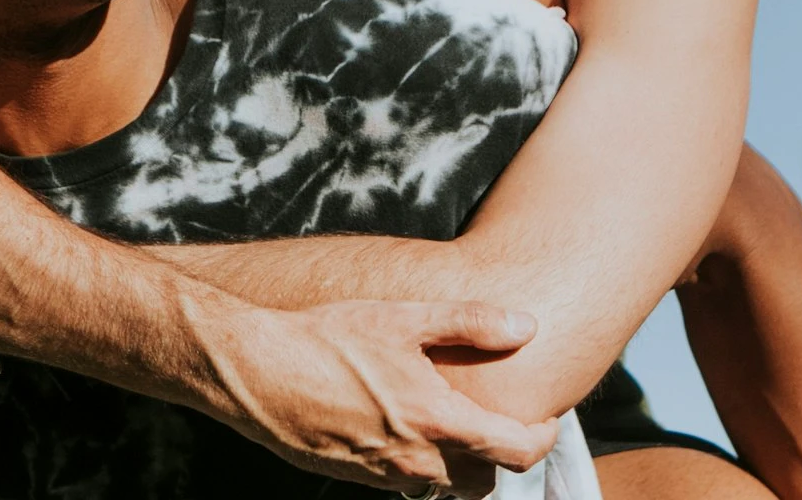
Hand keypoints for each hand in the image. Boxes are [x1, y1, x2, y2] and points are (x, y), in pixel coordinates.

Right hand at [198, 299, 558, 495]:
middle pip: (486, 482)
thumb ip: (471, 322)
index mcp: (437, 422)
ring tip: (449, 416)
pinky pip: (404, 481)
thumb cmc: (326, 338)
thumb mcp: (401, 318)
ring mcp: (384, 476)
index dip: (544, 436)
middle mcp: (416, 461)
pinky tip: (401, 419)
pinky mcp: (355, 477)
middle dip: (500, 454)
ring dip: (458, 460)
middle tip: (500, 416)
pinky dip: (418, 460)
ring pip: (444, 486)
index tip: (546, 414)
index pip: (518, 452)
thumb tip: (527, 326)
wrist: (255, 370)